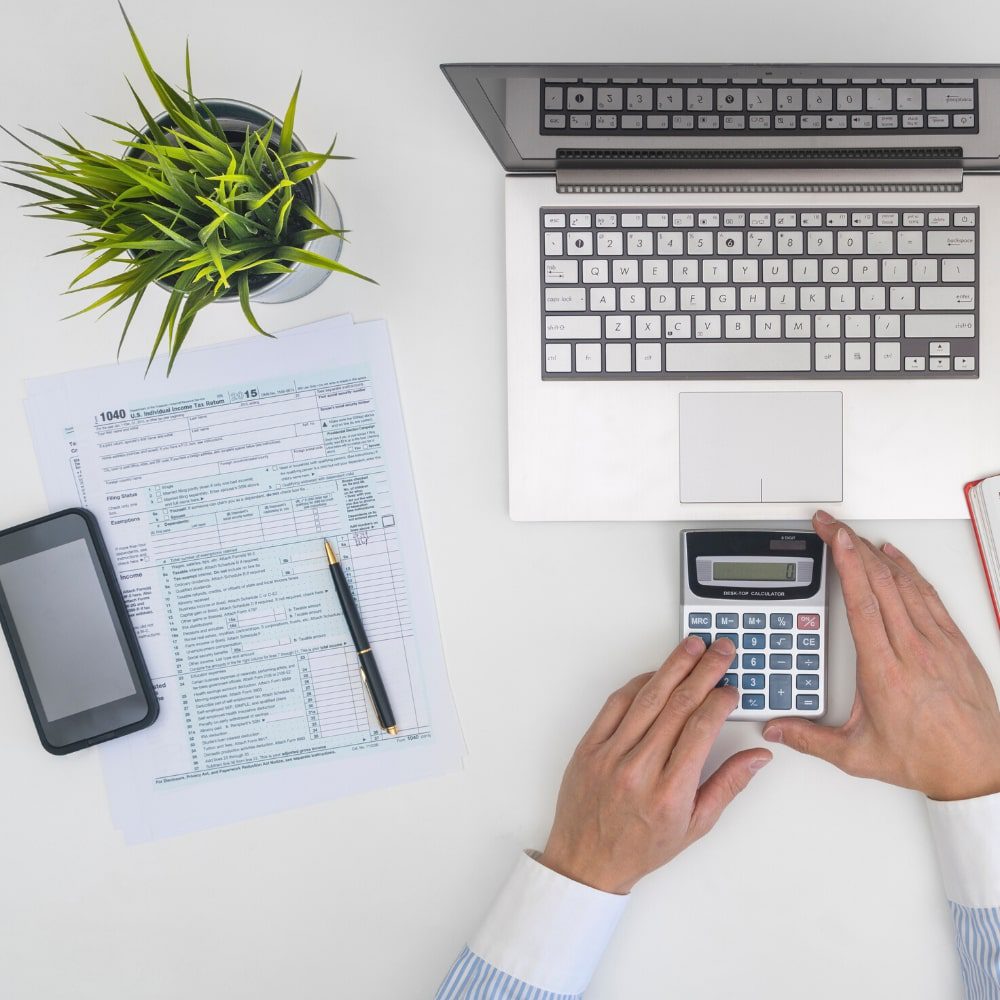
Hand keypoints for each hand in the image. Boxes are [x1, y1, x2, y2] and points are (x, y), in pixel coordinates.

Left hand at [538, 637, 771, 893]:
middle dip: (704, 671)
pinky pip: (615, 704)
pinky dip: (638, 684)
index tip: (732, 689)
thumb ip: (728, 785)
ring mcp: (610, 755)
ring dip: (673, 667)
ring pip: (647, 698)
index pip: (701, 730)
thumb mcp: (695, 826)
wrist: (587, 861)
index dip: (720, 702)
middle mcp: (638, 769)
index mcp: (669, 792)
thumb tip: (758, 756)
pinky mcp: (589, 746)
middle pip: (677, 705)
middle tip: (721, 650)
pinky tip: (656, 673)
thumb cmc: (641, 847)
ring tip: (692, 646)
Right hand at [763, 511, 999, 800]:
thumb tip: (779, 730)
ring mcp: (937, 642)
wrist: (978, 768)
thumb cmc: (928, 757)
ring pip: (904, 583)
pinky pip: (928, 594)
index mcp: (884, 670)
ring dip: (876, 554)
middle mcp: (912, 649)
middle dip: (851, 545)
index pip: (861, 601)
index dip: (845, 562)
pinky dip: (908, 570)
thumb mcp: (858, 756)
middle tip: (830, 525)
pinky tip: (895, 558)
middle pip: (879, 581)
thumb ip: (810, 739)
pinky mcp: (954, 643)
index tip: (832, 537)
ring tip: (854, 536)